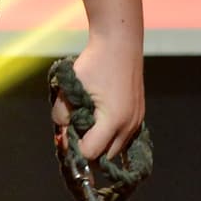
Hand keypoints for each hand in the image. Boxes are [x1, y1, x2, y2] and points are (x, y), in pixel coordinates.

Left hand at [52, 38, 144, 160]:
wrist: (120, 43)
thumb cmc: (95, 62)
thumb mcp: (71, 87)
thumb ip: (61, 113)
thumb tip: (61, 132)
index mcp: (113, 120)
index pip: (90, 153)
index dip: (75, 147)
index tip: (66, 135)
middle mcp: (129, 125)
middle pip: (104, 157)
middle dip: (88, 148)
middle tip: (76, 130)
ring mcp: (137, 121)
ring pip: (115, 149)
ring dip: (100, 142)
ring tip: (88, 123)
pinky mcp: (139, 115)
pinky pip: (123, 137)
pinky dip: (110, 135)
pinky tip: (99, 119)